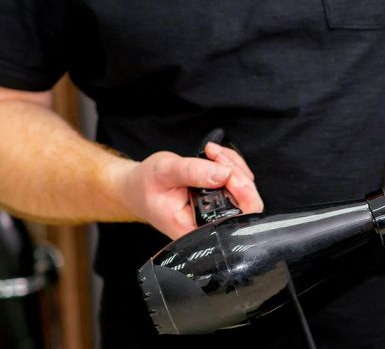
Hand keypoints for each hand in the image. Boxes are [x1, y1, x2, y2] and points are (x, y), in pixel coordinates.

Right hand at [116, 143, 262, 238]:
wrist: (136, 186)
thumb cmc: (145, 185)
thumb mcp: (164, 172)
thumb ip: (192, 172)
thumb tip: (222, 173)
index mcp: (196, 231)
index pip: (236, 222)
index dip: (243, 198)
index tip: (228, 173)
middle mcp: (211, 226)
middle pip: (247, 205)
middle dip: (237, 174)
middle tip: (215, 156)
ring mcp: (218, 213)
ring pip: (245, 190)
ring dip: (233, 165)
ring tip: (211, 152)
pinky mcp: (221, 200)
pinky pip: (238, 182)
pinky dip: (231, 164)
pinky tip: (215, 156)